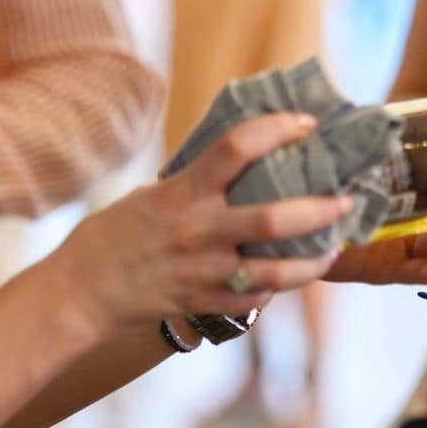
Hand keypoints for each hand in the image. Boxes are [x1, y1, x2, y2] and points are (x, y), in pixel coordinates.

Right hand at [54, 114, 351, 328]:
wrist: (80, 292)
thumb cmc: (112, 237)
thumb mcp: (151, 195)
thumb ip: (195, 184)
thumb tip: (240, 165)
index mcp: (183, 193)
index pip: (236, 147)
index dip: (277, 128)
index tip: (306, 123)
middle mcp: (198, 231)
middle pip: (274, 218)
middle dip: (320, 209)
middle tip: (345, 200)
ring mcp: (203, 272)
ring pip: (276, 271)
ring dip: (312, 260)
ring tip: (333, 247)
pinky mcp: (204, 303)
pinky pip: (254, 298)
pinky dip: (274, 288)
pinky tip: (286, 277)